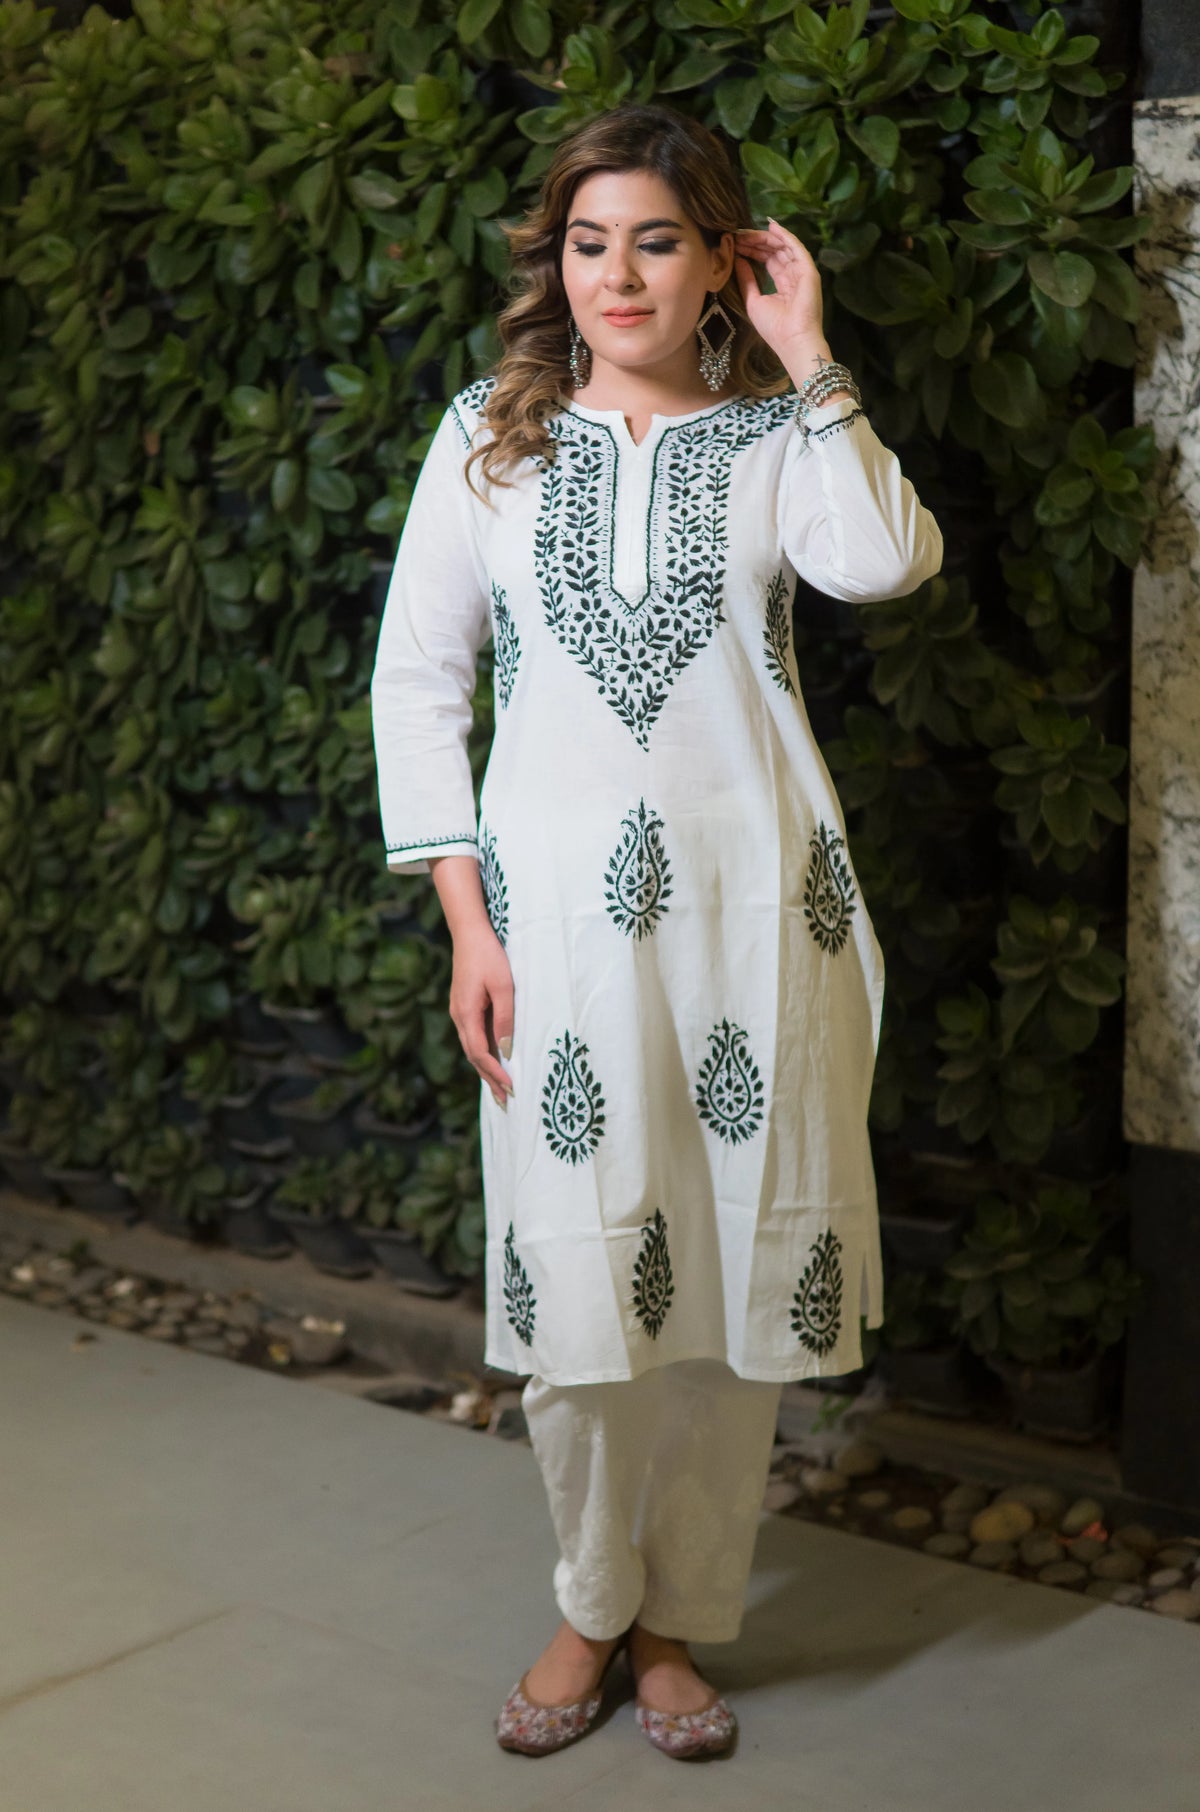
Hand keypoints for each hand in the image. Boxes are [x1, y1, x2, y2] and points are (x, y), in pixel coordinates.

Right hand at [449, 926, 514, 1108]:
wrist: (469, 932)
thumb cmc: (489, 956)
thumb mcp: (503, 987)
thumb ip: (505, 1018)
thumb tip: (506, 1049)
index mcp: (466, 1014)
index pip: (480, 1054)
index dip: (495, 1073)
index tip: (511, 1088)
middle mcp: (459, 1017)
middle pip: (473, 1056)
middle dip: (489, 1079)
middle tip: (505, 1101)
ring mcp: (459, 1011)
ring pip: (472, 1047)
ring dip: (486, 1068)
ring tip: (500, 1088)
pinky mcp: (464, 1005)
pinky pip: (473, 1036)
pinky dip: (484, 1052)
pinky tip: (494, 1058)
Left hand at [733, 217, 828, 365]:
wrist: (792, 340)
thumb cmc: (773, 327)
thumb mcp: (753, 301)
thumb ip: (747, 280)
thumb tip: (738, 259)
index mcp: (782, 285)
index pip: (768, 260)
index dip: (753, 250)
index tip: (736, 243)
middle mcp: (793, 276)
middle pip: (775, 251)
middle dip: (756, 241)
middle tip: (738, 234)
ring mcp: (802, 272)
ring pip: (784, 247)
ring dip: (765, 237)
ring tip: (747, 232)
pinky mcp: (808, 270)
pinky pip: (796, 248)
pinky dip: (785, 235)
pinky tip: (771, 226)